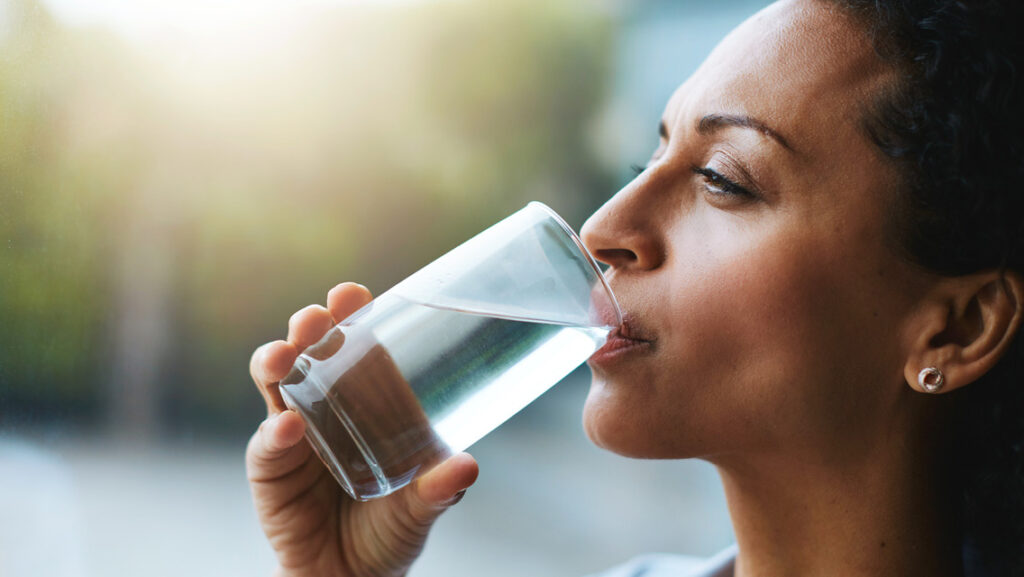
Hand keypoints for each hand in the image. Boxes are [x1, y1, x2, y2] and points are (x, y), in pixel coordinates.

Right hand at [246, 282, 478, 576]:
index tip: (352, 293)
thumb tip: (467, 465)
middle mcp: (325, 406)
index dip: (350, 314)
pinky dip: (274, 435)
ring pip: (275, 384)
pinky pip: (267, 446)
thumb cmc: (391, 529)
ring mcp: (293, 434)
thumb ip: (440, 489)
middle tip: (315, 319)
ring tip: (285, 357)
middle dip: (307, 327)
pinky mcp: (270, 470)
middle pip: (309, 351)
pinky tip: (287, 429)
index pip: (355, 344)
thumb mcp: (422, 507)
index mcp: (366, 400)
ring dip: (276, 363)